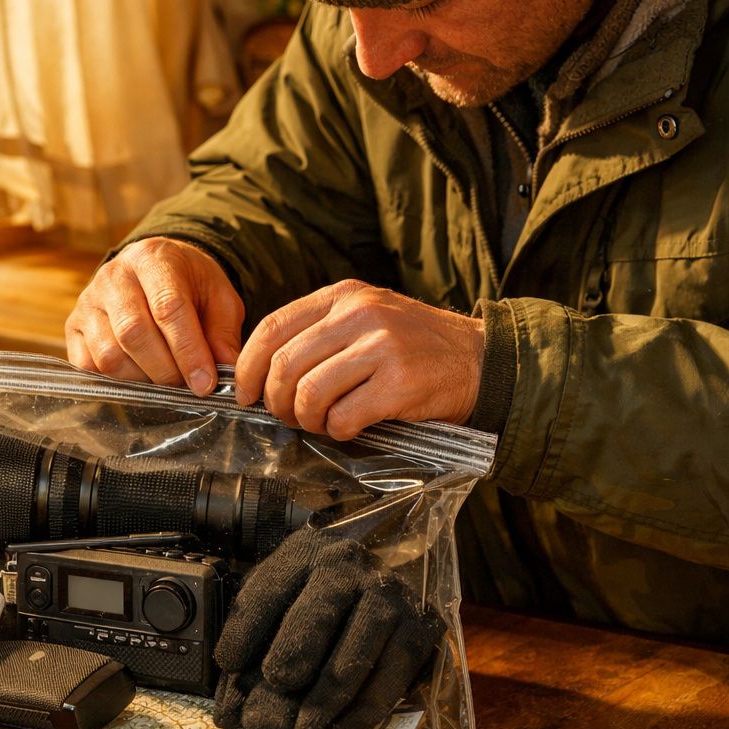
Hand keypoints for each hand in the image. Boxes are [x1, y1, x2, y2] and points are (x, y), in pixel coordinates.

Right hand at [66, 237, 244, 395]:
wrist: (154, 268)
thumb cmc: (189, 285)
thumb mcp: (218, 297)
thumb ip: (223, 332)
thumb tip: (225, 369)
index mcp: (153, 258)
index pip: (167, 307)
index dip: (188, 351)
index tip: (205, 383)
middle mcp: (114, 276)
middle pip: (134, 333)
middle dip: (166, 371)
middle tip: (187, 387)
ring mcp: (88, 301)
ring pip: (109, 354)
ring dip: (142, 379)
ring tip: (165, 380)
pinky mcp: (73, 325)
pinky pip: (88, 365)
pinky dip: (116, 381)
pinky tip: (140, 376)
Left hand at [212, 523, 445, 728]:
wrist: (374, 581)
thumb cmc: (310, 599)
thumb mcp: (274, 605)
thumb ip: (250, 649)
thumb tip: (228, 712)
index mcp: (303, 554)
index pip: (270, 587)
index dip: (247, 626)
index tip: (229, 663)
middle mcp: (348, 567)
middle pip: (318, 612)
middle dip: (293, 654)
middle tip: (274, 689)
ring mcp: (388, 597)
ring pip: (356, 652)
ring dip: (324, 701)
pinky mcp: (418, 631)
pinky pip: (388, 681)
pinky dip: (359, 717)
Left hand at [234, 280, 484, 437]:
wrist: (481, 359)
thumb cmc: (415, 346)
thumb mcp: (367, 317)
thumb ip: (320, 332)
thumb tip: (262, 371)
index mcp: (344, 297)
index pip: (272, 327)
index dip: (248, 367)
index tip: (247, 393)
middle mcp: (360, 315)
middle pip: (285, 364)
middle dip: (277, 401)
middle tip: (289, 416)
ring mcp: (382, 347)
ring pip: (309, 392)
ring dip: (307, 420)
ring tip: (322, 423)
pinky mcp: (400, 383)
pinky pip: (344, 417)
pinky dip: (339, 431)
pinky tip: (350, 428)